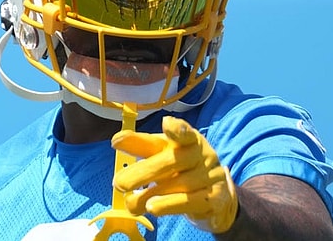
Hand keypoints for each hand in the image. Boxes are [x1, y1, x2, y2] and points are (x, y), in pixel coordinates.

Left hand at [111, 116, 237, 233]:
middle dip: (144, 172)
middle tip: (119, 184)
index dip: (177, 128)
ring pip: (180, 184)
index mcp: (189, 139)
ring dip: (151, 194)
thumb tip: (116, 140)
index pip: (184, 132)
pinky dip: (169, 205)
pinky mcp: (215, 199)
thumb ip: (141, 146)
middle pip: (174, 161)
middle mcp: (202, 155)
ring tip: (130, 203)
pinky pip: (190, 202)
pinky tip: (152, 208)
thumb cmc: (182, 168)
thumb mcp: (163, 153)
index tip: (167, 124)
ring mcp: (211, 176)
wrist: (216, 194)